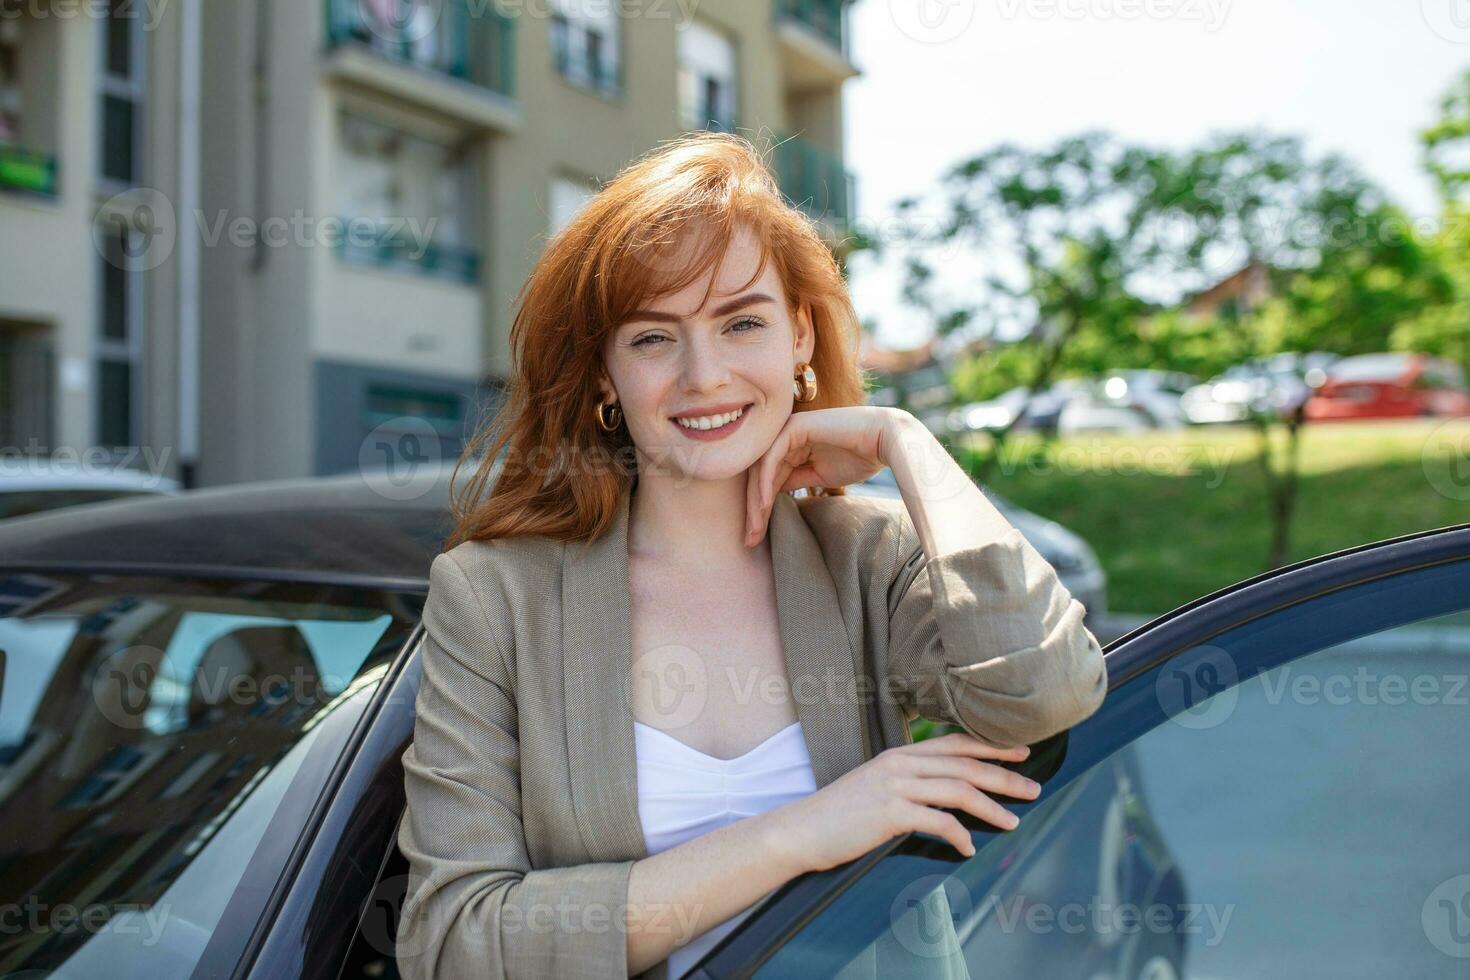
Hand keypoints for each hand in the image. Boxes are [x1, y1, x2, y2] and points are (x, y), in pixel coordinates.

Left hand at [744, 406, 915, 547]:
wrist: (884, 439)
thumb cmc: (859, 456)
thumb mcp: (819, 475)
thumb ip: (794, 481)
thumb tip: (770, 496)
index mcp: (790, 447)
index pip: (766, 482)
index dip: (759, 511)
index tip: (756, 538)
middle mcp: (784, 437)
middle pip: (758, 477)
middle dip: (753, 510)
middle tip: (750, 540)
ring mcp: (787, 431)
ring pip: (760, 470)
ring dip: (756, 502)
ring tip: (756, 528)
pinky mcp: (793, 428)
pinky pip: (771, 459)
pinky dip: (766, 483)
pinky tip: (765, 506)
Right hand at [766, 732, 1040, 873]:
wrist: (803, 829)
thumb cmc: (841, 813)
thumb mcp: (877, 784)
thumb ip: (909, 780)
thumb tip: (944, 790)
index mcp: (901, 754)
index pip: (956, 743)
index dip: (992, 747)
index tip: (1022, 753)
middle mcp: (901, 763)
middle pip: (966, 765)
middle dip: (1005, 776)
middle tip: (1034, 788)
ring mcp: (896, 785)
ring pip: (960, 790)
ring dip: (992, 808)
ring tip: (1013, 822)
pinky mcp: (891, 812)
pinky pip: (939, 821)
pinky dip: (960, 835)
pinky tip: (968, 848)